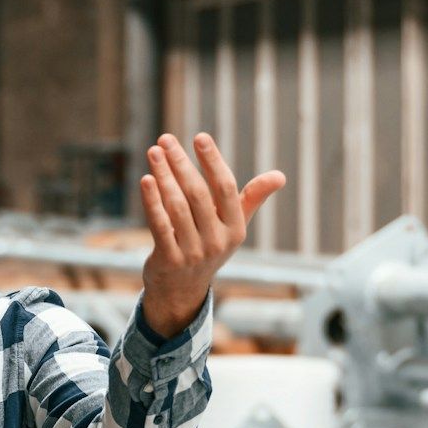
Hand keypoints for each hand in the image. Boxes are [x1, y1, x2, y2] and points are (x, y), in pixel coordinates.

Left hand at [138, 132, 284, 336]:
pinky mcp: (169, 260)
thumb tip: (280, 176)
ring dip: (164, 176)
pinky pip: (160, 225)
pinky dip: (152, 202)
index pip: (226, 188)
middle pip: (198, 194)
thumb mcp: (233, 226)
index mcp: (235, 228)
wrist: (182, 290)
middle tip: (166, 138)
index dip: (213, 161)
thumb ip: (252, 198)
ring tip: (154, 153)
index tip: (200, 137)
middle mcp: (217, 241)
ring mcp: (193, 252)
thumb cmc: (209, 246)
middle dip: (181, 163)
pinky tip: (146, 180)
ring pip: (177, 206)